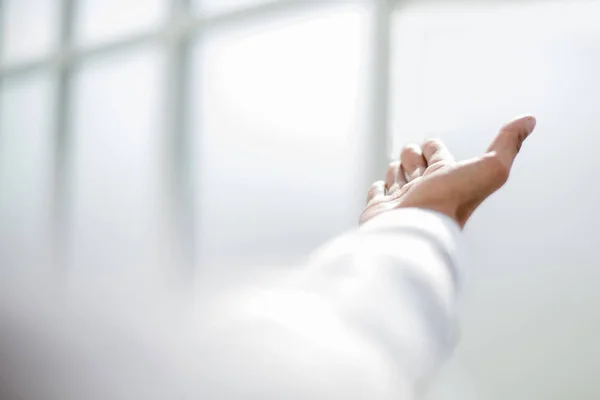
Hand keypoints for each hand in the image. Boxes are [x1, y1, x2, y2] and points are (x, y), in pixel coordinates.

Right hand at [360, 116, 536, 227]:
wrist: (413, 233)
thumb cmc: (448, 204)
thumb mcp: (490, 169)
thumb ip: (508, 144)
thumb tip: (529, 120)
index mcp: (447, 178)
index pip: (437, 153)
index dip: (433, 147)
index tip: (431, 145)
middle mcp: (425, 189)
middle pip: (416, 163)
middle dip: (413, 155)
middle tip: (413, 157)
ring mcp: (401, 200)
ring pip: (398, 175)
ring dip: (398, 169)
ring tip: (399, 169)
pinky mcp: (380, 210)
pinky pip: (378, 193)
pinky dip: (380, 188)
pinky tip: (383, 187)